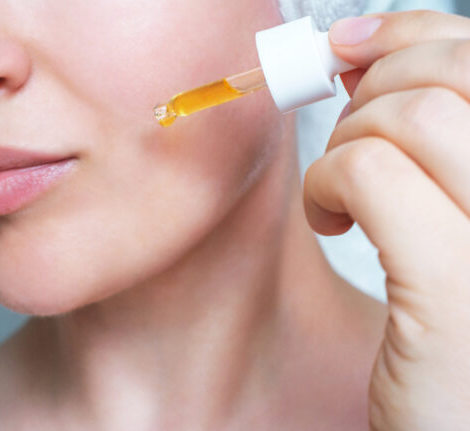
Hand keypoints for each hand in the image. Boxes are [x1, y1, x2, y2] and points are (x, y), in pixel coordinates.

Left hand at [303, 10, 469, 429]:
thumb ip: (434, 136)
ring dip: (345, 144)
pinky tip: (330, 220)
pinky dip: (327, 182)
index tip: (351, 49)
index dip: (411, 35)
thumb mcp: (457, 215)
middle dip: (373, 88)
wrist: (456, 427)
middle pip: (453, 76)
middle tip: (348, 139)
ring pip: (409, 117)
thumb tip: (364, 54)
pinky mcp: (456, 295)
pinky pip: (371, 176)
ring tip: (341, 196)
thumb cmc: (454, 330)